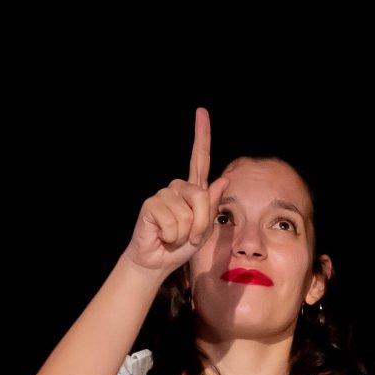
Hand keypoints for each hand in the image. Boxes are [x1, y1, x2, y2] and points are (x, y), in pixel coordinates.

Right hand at [124, 106, 231, 279]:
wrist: (157, 262)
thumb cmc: (180, 246)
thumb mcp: (204, 229)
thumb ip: (212, 206)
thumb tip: (223, 179)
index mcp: (193, 191)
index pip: (199, 159)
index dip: (201, 135)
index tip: (201, 112)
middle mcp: (177, 188)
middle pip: (202, 196)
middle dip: (201, 223)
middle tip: (189, 236)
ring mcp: (163, 194)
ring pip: (187, 213)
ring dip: (184, 232)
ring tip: (174, 236)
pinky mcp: (151, 204)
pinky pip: (172, 221)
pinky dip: (171, 235)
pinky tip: (162, 235)